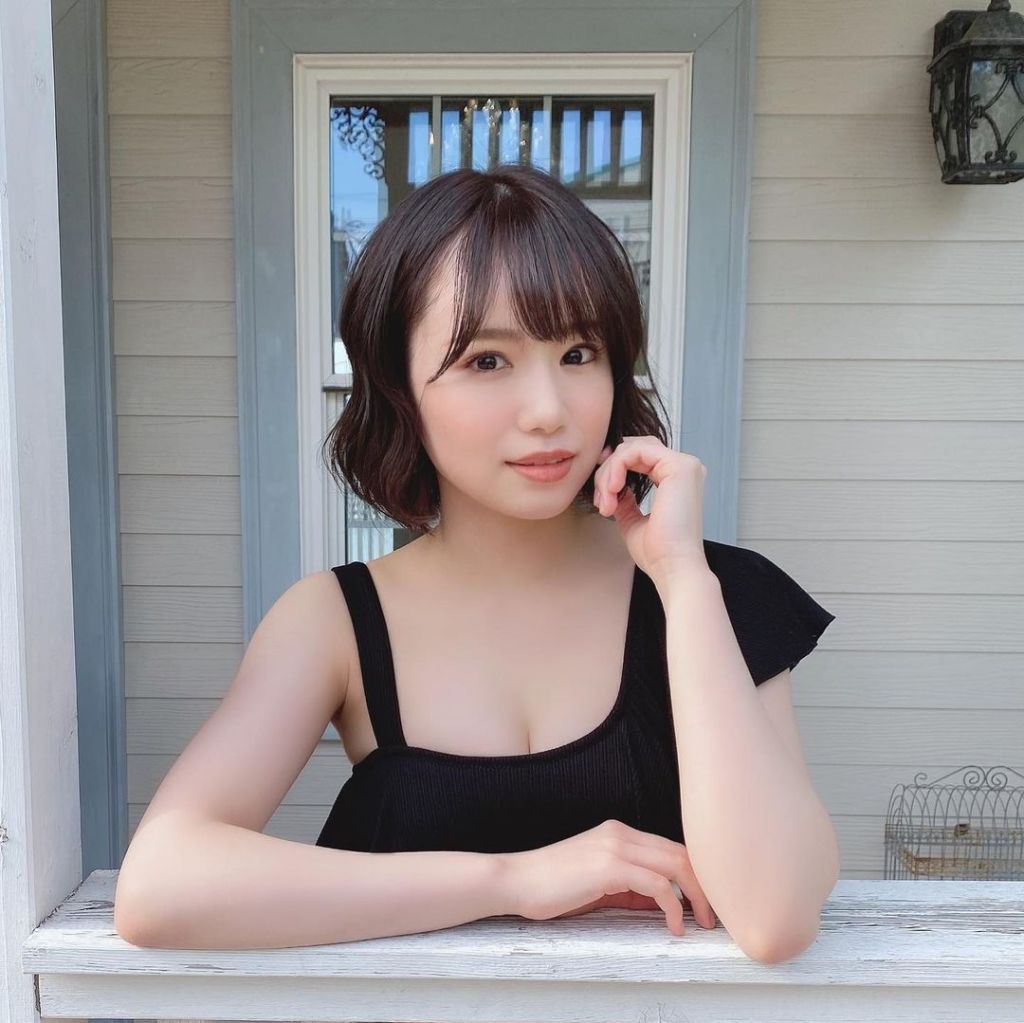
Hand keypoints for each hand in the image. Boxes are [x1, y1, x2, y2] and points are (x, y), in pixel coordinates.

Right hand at [500, 819, 717, 935]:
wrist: (516, 881)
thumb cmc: (550, 886)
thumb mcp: (596, 884)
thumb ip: (628, 887)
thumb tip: (661, 903)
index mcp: (618, 833)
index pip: (670, 848)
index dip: (694, 876)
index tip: (702, 903)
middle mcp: (620, 833)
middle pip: (681, 853)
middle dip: (703, 885)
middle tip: (711, 917)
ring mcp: (616, 846)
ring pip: (676, 864)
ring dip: (695, 896)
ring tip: (700, 922)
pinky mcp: (610, 866)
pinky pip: (657, 885)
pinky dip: (673, 906)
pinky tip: (672, 926)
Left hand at [592, 436, 709, 587]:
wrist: (672, 567)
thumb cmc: (657, 553)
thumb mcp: (632, 519)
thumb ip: (624, 499)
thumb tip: (612, 487)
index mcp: (676, 480)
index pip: (639, 457)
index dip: (613, 469)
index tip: (600, 494)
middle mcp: (683, 469)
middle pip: (633, 449)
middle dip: (607, 471)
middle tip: (600, 500)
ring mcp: (684, 465)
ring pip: (631, 448)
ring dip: (609, 472)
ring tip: (606, 500)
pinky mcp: (680, 466)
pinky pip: (635, 451)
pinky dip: (616, 467)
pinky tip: (612, 490)